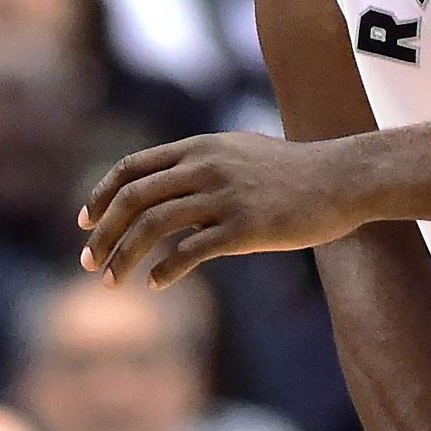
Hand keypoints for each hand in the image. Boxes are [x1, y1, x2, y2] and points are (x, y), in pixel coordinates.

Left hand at [79, 131, 361, 284]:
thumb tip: (170, 188)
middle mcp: (206, 167)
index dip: (101, 196)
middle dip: (103, 234)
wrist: (344, 179)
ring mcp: (225, 197)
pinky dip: (166, 270)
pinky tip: (156, 283)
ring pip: (154, 227)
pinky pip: (191, 252)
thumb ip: (203, 164)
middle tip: (88, 261)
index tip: (85, 223)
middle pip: (134, 199)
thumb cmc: (295, 171)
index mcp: (200, 147)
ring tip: (114, 281)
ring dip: (125, 257)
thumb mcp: (241, 153)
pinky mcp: (246, 227)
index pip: (132, 168)